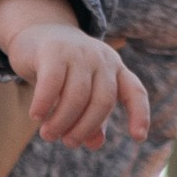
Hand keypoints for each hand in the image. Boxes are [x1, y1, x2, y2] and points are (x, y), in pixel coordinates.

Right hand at [0, 0, 151, 152]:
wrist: (39, 33)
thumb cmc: (65, 71)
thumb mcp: (82, 94)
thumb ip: (92, 119)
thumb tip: (94, 144)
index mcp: (115, 69)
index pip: (135, 91)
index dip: (140, 114)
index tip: (138, 137)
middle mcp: (102, 59)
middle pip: (102, 101)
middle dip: (85, 127)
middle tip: (68, 143)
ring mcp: (79, 52)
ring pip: (77, 95)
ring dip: (62, 121)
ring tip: (48, 135)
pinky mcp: (53, 50)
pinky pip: (52, 83)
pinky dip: (44, 103)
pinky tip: (36, 116)